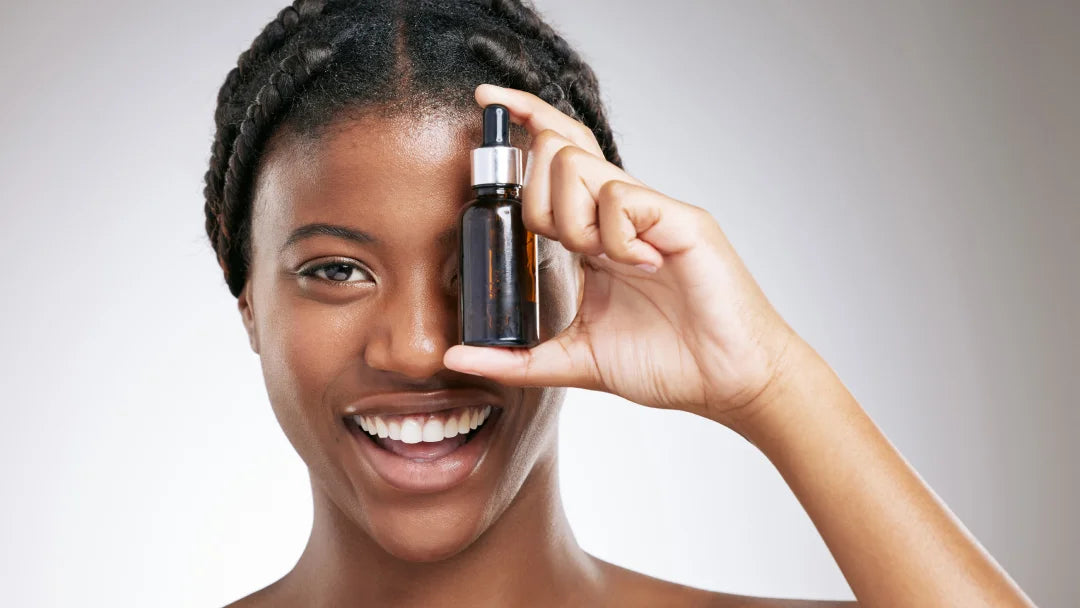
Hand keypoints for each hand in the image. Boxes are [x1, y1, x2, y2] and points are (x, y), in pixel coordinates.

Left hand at [443, 83, 800, 425]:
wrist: (726, 383)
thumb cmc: (667, 363)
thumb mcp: (575, 360)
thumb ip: (518, 357)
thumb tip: (456, 357)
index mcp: (597, 234)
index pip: (554, 158)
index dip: (523, 123)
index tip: (488, 100)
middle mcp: (622, 213)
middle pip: (557, 152)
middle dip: (539, 199)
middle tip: (570, 248)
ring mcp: (651, 212)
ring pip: (579, 166)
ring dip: (573, 220)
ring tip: (606, 261)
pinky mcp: (680, 221)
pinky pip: (622, 198)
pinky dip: (614, 236)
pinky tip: (639, 265)